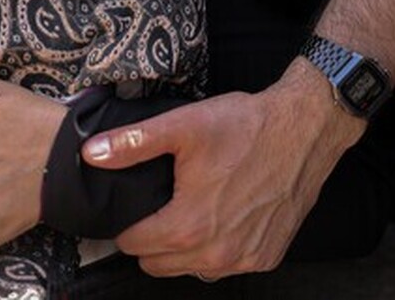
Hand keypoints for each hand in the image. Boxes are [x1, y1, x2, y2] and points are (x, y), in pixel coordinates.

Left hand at [81, 65, 364, 279]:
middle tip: (155, 207)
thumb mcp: (181, 126)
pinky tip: (216, 218)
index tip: (131, 208)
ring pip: (191, 269)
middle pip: (158, 265)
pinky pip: (225, 266)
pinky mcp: (267, 256)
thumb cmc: (244, 126)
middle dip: (150, 240)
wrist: (304, 129)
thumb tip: (90, 154)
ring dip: (181, 248)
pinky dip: (214, 249)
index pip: (135, 246)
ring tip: (183, 210)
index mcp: (190, 226)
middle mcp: (217, 253)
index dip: (126, 226)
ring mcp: (245, 259)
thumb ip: (130, 144)